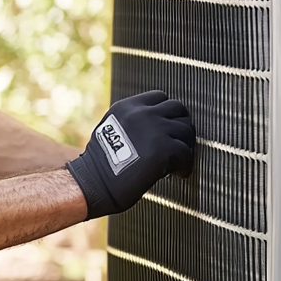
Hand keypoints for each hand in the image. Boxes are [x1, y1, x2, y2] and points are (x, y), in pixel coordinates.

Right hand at [66, 91, 194, 218]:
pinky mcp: (164, 150)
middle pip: (178, 108)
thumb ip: (133, 121)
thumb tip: (157, 126)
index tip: (168, 126)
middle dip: (181, 125)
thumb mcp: (111, 129)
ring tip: (180, 159)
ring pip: (186, 130)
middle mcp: (143, 113)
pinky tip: (179, 173)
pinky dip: (185, 165)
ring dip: (185, 145)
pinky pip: (186, 153)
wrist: (94, 183)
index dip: (167, 112)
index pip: (159, 97)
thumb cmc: (100, 164)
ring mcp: (155, 129)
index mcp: (128, 107)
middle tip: (180, 141)